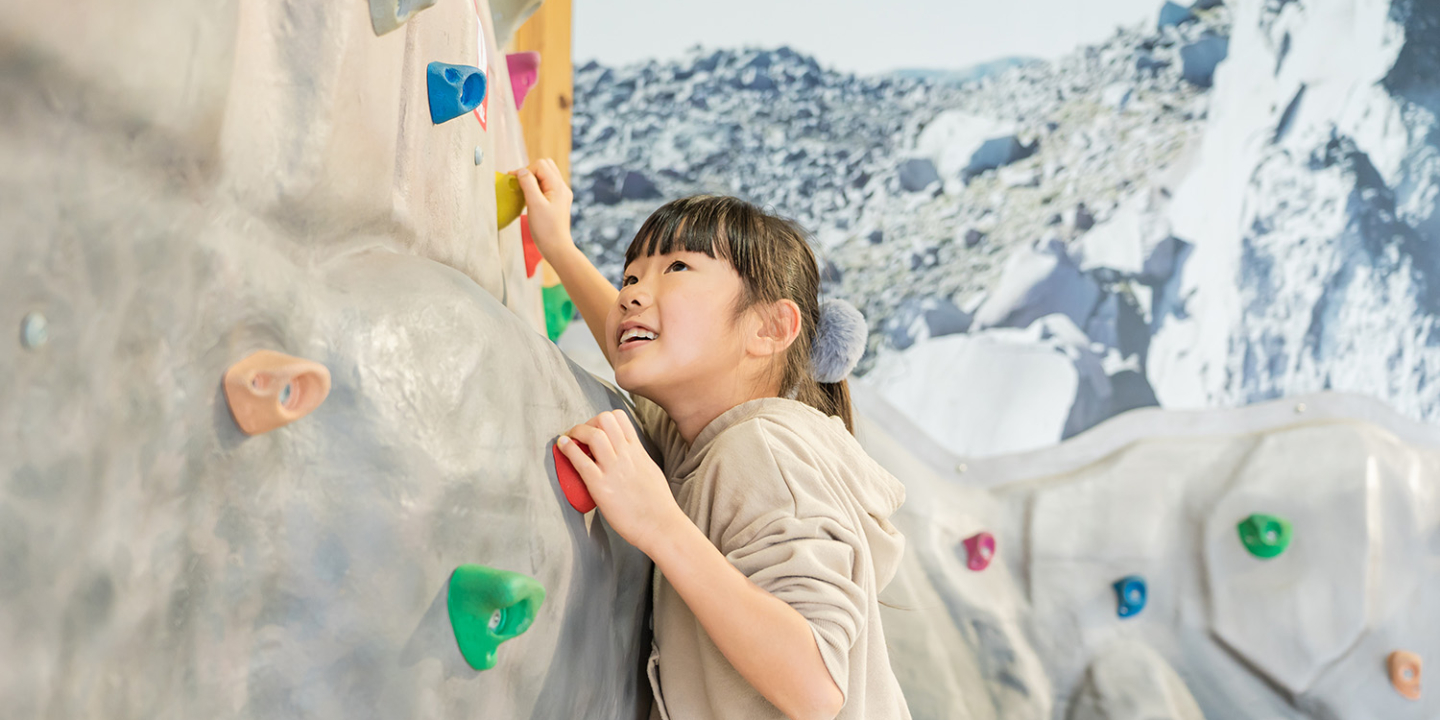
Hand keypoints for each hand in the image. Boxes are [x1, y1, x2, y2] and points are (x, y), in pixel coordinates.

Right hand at [513, 159, 574, 260]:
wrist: (557, 248)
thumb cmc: (545, 229)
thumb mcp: (534, 204)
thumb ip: (528, 184)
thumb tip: (521, 171)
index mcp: (558, 186)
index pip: (540, 165)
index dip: (526, 171)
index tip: (514, 182)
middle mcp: (562, 187)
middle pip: (545, 166)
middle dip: (530, 171)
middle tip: (520, 185)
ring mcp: (561, 194)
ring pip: (546, 175)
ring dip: (533, 179)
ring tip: (524, 191)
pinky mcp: (557, 201)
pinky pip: (546, 186)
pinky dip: (536, 187)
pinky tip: (530, 198)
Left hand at [557, 410, 682, 552]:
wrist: (661, 525)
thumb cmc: (658, 504)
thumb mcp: (650, 470)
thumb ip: (637, 459)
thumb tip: (628, 454)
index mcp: (637, 451)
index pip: (619, 417)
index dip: (602, 419)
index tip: (594, 430)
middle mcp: (626, 455)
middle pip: (604, 419)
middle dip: (588, 423)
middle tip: (580, 436)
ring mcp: (613, 469)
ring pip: (593, 435)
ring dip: (576, 432)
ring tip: (569, 439)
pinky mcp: (601, 486)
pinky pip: (581, 461)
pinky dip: (568, 449)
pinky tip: (562, 446)